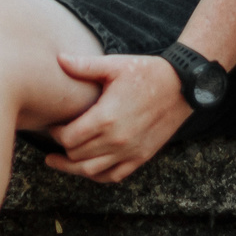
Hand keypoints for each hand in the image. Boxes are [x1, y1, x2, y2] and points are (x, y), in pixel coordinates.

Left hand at [43, 51, 194, 183]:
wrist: (182, 86)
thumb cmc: (147, 73)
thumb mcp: (115, 65)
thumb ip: (84, 66)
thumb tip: (58, 58)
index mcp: (106, 118)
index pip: (68, 138)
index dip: (55, 133)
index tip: (52, 125)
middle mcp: (116, 140)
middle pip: (76, 155)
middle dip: (61, 148)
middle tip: (55, 139)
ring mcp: (130, 152)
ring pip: (91, 171)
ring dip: (73, 167)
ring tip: (59, 160)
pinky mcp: (141, 157)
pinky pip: (113, 176)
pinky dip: (97, 175)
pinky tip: (87, 168)